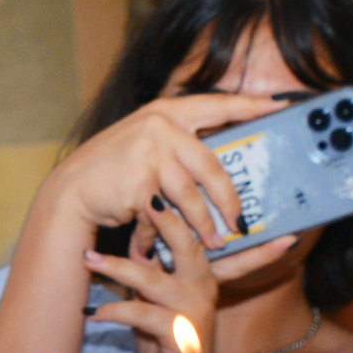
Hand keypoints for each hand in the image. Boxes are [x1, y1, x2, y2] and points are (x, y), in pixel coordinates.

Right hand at [41, 92, 282, 258]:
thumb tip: (220, 158)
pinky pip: (164, 215)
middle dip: (228, 199)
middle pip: (211, 166)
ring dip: (203, 226)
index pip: (218, 104)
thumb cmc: (112, 169)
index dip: (251, 104)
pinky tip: (159, 248)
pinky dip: (162, 235)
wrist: (72, 190)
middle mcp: (161, 126)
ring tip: (215, 244)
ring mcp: (149, 152)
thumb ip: (178, 142)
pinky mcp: (140, 182)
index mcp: (168, 111)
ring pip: (190, 196)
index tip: (281, 104)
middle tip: (241, 221)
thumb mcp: (145, 142)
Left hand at [81, 206, 247, 352]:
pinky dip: (115, 311)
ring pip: (153, 280)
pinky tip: (93, 313)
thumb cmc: (169, 341)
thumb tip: (132, 243)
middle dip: (161, 221)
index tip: (144, 187)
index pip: (188, 235)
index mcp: (199, 275)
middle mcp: (201, 287)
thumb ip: (151, 274)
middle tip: (135, 199)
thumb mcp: (158, 301)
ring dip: (117, 267)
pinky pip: (142, 315)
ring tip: (88, 258)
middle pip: (185, 245)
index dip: (168, 212)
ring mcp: (192, 311)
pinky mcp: (180, 336)